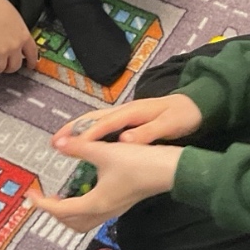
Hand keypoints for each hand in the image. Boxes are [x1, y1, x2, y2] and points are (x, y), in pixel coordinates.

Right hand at [0, 0, 38, 88]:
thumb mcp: (16, 18)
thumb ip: (18, 30)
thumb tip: (15, 36)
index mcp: (24, 35)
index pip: (33, 53)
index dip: (32, 61)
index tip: (31, 66)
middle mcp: (15, 46)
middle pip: (15, 65)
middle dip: (10, 68)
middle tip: (5, 67)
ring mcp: (2, 50)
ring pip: (1, 69)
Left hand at [28, 134, 184, 232]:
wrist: (170, 170)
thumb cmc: (141, 163)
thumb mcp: (105, 151)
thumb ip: (80, 147)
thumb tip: (59, 143)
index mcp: (95, 202)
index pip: (60, 209)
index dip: (42, 203)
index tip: (30, 194)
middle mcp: (103, 210)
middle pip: (69, 222)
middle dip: (53, 212)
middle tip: (42, 197)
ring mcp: (113, 209)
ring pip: (82, 221)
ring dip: (67, 212)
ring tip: (58, 196)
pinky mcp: (120, 203)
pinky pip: (93, 214)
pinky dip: (80, 207)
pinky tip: (81, 190)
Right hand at [52, 93, 203, 146]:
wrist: (195, 105)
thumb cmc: (182, 116)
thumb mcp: (168, 125)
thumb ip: (147, 133)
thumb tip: (124, 141)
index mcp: (133, 112)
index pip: (105, 124)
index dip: (87, 134)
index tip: (71, 144)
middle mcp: (125, 110)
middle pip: (93, 118)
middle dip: (72, 128)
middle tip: (54, 141)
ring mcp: (125, 114)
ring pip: (95, 120)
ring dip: (77, 129)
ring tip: (60, 140)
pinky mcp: (127, 120)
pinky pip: (102, 125)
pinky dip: (88, 131)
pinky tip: (82, 141)